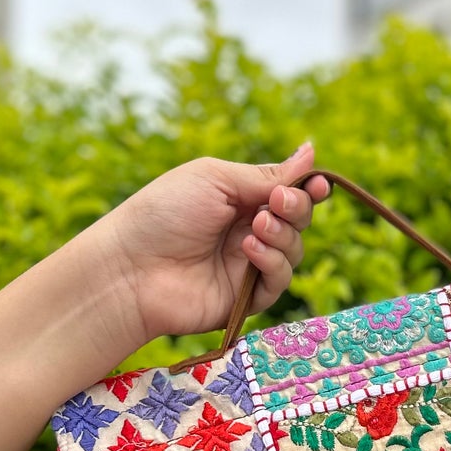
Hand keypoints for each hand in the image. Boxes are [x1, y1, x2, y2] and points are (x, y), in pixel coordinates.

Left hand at [97, 141, 330, 346]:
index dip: (308, 188)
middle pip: (298, 219)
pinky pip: (279, 280)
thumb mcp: (215, 180)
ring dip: (283, 234)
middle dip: (297, 207)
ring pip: (294, 249)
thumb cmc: (164, 213)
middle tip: (276, 204)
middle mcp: (247, 230)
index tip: (318, 183)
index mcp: (239, 198)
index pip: (288, 192)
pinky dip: (272, 262)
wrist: (131, 267)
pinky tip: (249, 251)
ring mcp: (247, 265)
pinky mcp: (247, 298)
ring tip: (254, 228)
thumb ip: (265, 175)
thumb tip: (310, 152)